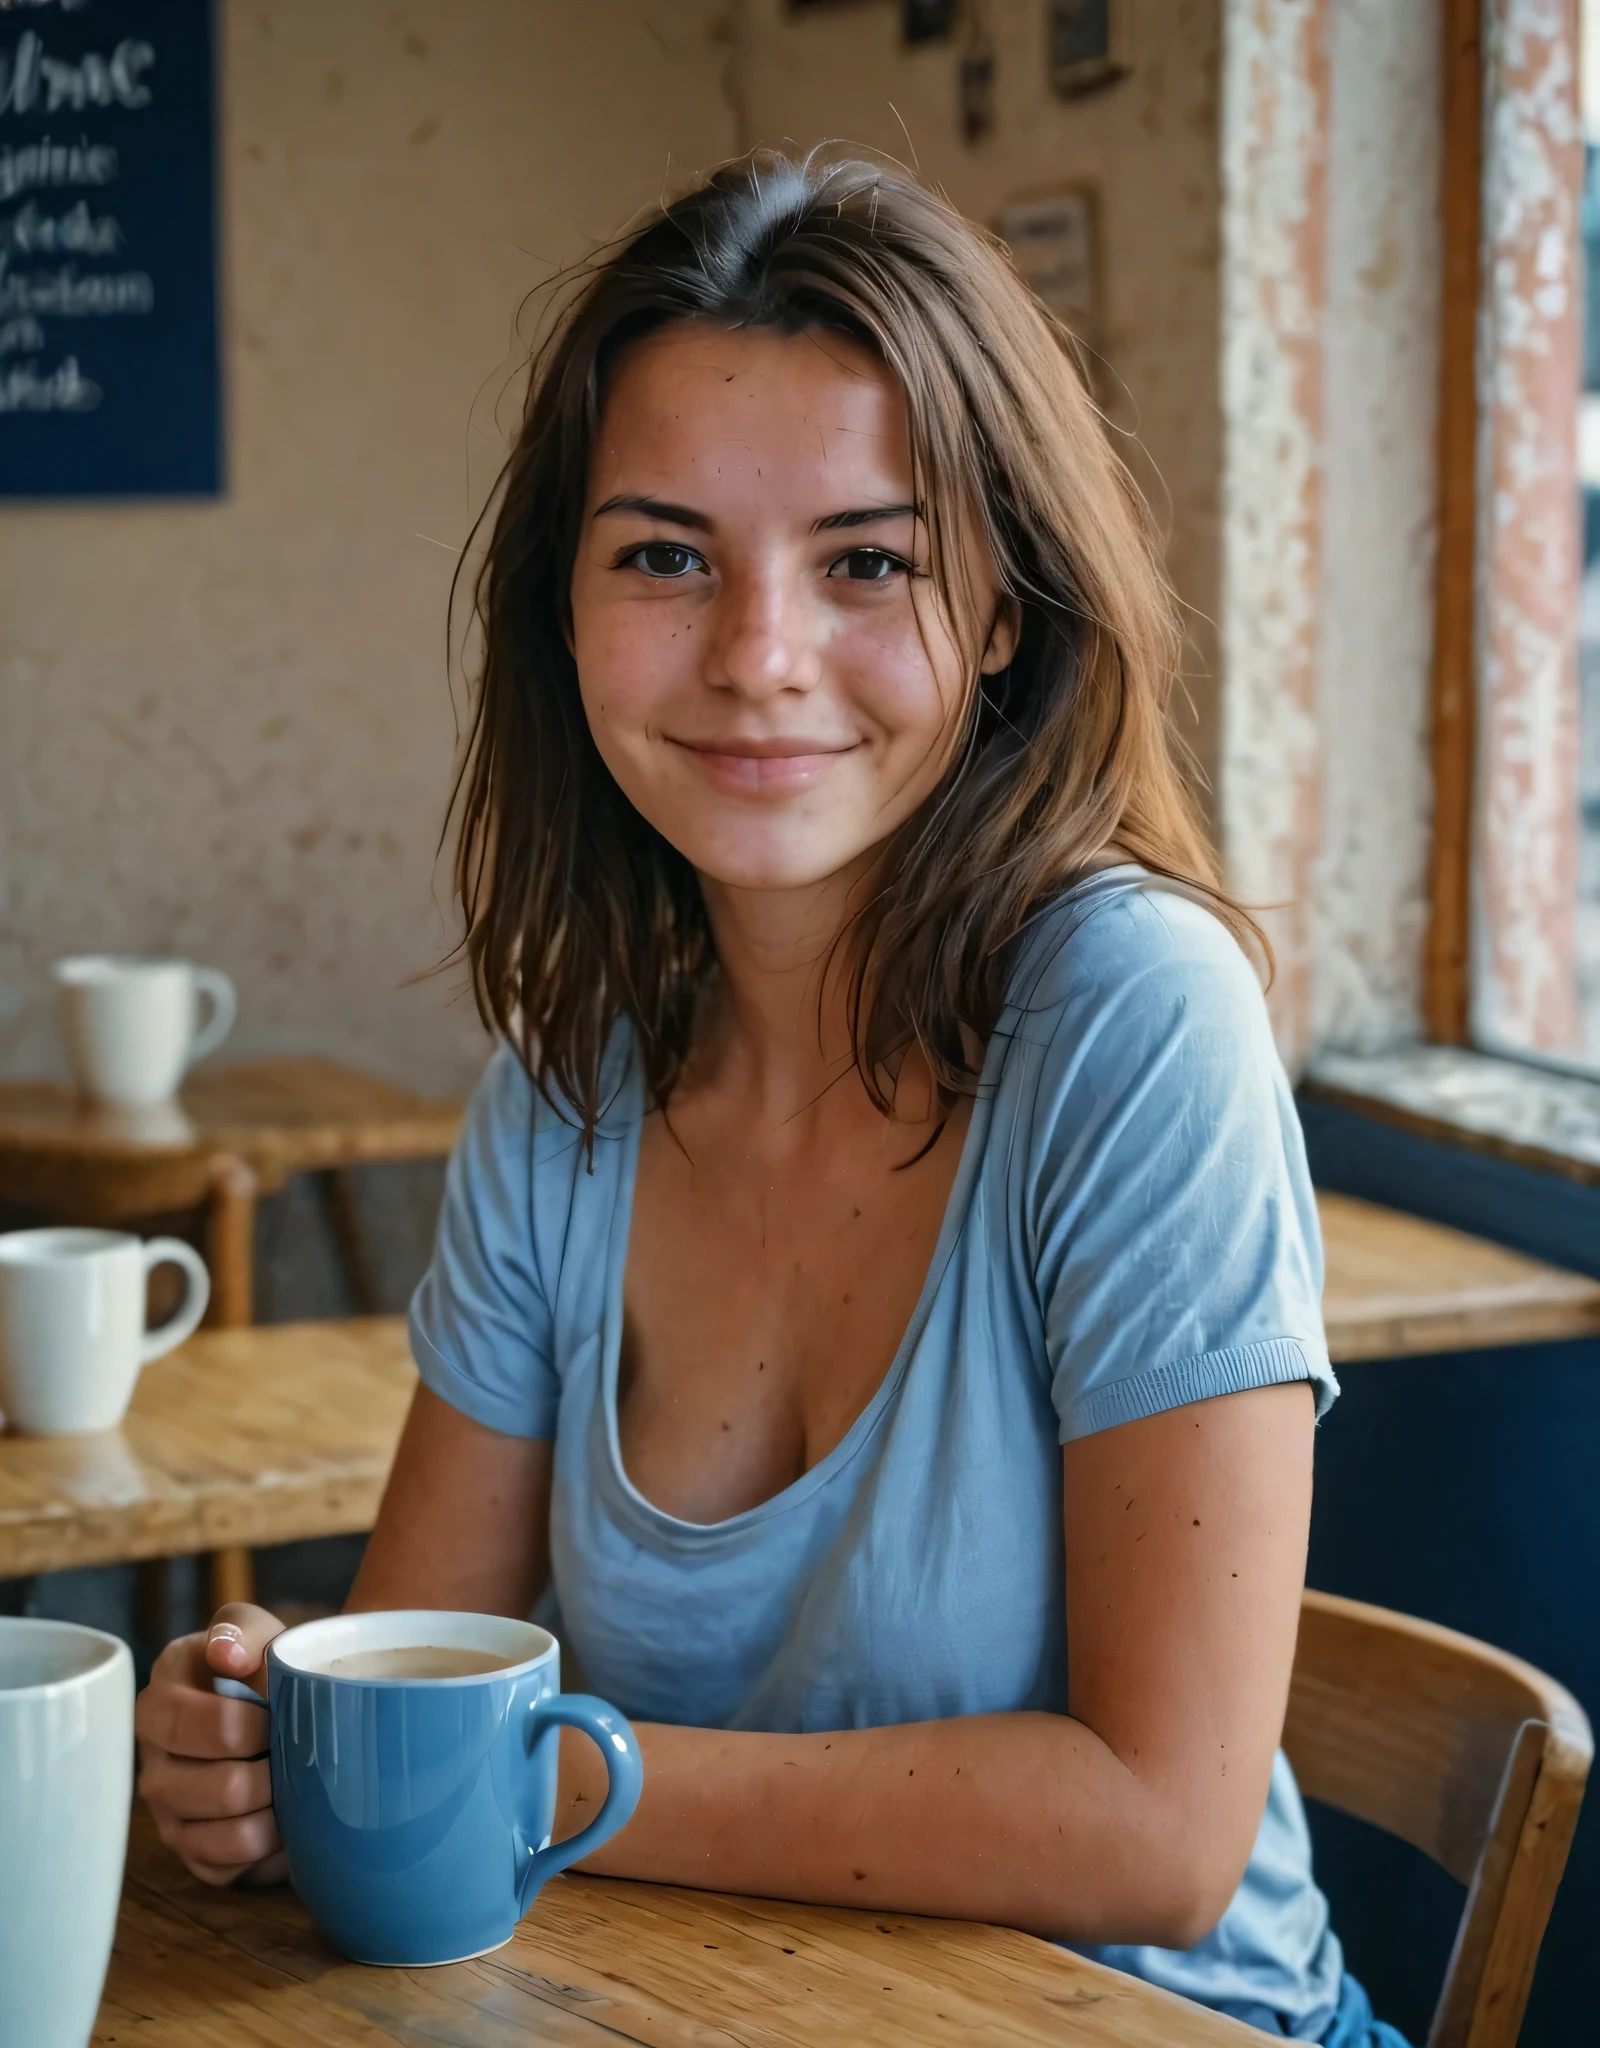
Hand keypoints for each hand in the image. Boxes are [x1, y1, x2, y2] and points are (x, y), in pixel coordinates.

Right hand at [134, 1602, 287, 1886]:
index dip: (239, 1726)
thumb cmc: (264, 1667)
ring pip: (222, 1837)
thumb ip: (241, 1629)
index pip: (184, 1724)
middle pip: (216, 1788)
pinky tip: (280, 1817)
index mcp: (160, 1699)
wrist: (287, 1708)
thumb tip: (226, 1653)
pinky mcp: (189, 1850)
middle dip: (268, 1774)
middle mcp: (152, 1759)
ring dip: (272, 1814)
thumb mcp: (256, 1632)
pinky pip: (223, 1869)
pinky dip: (263, 1848)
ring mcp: (167, 1810)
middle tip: (291, 1755)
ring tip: (292, 1786)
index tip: (273, 1717)